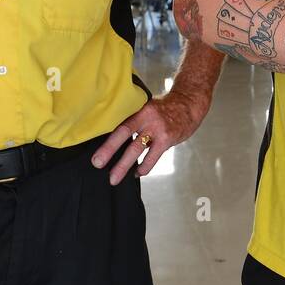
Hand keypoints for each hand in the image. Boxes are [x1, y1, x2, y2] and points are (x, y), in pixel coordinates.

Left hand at [91, 90, 210, 185]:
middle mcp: (147, 118)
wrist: (190, 105)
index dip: (106, 135)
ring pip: (137, 149)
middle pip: (125, 134)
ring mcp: (158, 129)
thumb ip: (133, 118)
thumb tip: (111, 134)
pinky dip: (144, 168)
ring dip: (124, 166)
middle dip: (110, 150)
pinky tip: (137, 173)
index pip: (120, 122)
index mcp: (139, 109)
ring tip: (114, 179)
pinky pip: (153, 157)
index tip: (95, 146)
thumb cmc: (165, 108)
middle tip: (97, 163)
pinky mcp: (167, 139)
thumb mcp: (148, 107)